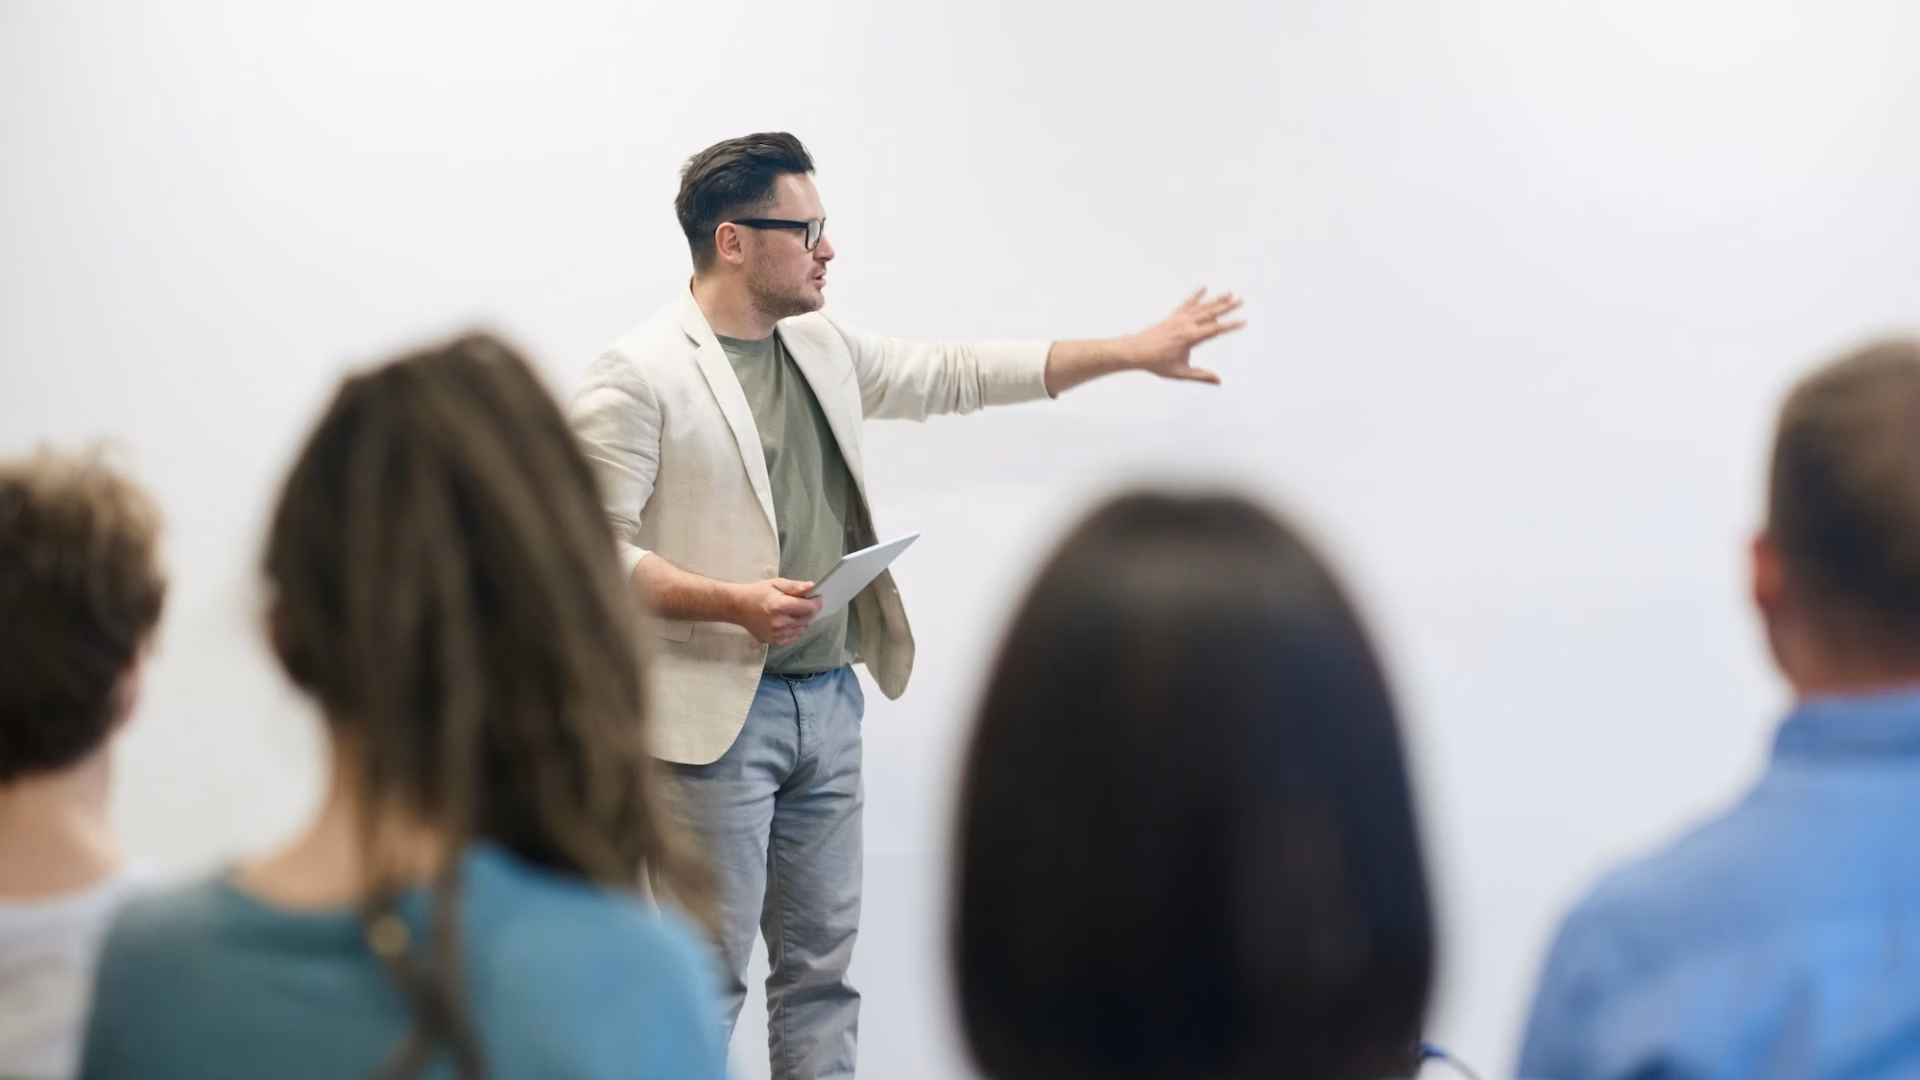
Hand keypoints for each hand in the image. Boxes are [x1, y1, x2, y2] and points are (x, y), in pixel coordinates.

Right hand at [733, 578, 822, 645]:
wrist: (738, 608)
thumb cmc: (757, 593)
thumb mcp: (776, 584)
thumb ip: (795, 586)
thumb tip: (812, 587)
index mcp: (779, 606)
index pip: (809, 608)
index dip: (817, 602)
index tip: (818, 597)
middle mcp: (779, 623)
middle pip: (808, 619)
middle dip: (812, 610)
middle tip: (807, 603)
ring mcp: (777, 634)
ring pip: (803, 629)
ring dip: (804, 620)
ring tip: (796, 611)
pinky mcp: (774, 641)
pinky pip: (794, 636)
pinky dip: (796, 628)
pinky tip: (789, 620)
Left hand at [1126, 288, 1245, 384]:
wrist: (1135, 351)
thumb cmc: (1156, 363)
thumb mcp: (1180, 373)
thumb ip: (1200, 376)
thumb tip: (1218, 381)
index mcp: (1189, 337)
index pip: (1215, 330)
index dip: (1230, 326)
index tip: (1243, 321)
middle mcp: (1185, 324)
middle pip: (1210, 313)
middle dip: (1227, 307)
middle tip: (1241, 300)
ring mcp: (1178, 318)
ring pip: (1201, 306)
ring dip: (1216, 300)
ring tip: (1229, 293)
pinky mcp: (1172, 316)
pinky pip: (1186, 303)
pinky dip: (1195, 296)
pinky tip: (1203, 288)